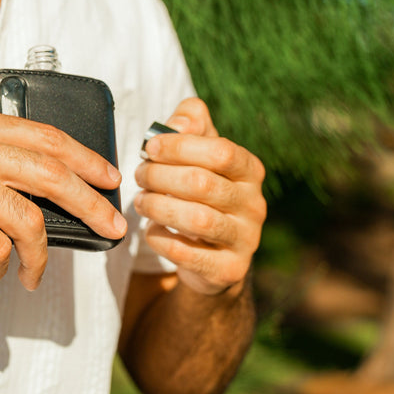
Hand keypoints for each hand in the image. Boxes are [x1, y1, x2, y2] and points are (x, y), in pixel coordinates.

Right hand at [0, 106, 125, 290]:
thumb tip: (50, 187)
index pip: (46, 136)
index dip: (85, 158)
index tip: (109, 178)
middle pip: (51, 172)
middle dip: (91, 203)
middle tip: (111, 226)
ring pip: (30, 219)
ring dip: (39, 256)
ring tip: (31, 275)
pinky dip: (1, 268)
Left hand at [133, 98, 265, 295]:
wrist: (213, 252)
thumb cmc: (201, 189)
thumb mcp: (198, 151)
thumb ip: (190, 124)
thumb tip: (177, 124)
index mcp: (249, 170)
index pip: (220, 151)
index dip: (180, 147)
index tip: (149, 148)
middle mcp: (254, 204)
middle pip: (203, 184)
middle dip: (160, 177)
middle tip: (139, 176)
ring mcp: (246, 239)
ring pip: (198, 220)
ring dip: (159, 207)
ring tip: (142, 202)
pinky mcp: (229, 269)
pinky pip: (189, 254)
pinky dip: (162, 240)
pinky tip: (152, 230)